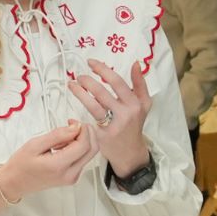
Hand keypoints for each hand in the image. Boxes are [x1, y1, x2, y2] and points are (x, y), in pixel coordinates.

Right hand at [0, 121, 96, 207]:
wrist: (16, 183)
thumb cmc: (21, 164)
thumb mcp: (35, 144)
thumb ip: (57, 135)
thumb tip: (76, 127)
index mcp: (59, 166)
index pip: (83, 145)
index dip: (82, 129)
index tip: (71, 121)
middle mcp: (70, 174)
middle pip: (92, 150)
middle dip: (87, 133)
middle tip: (71, 125)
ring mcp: (73, 178)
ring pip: (89, 154)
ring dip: (82, 140)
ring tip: (62, 138)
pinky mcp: (73, 177)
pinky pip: (83, 159)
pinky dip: (78, 148)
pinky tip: (63, 146)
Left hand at [65, 58, 152, 174]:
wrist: (130, 152)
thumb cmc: (135, 124)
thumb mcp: (144, 104)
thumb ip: (140, 83)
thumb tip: (136, 64)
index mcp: (135, 104)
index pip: (117, 82)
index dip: (102, 70)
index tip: (91, 63)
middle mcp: (125, 114)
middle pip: (102, 92)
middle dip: (87, 81)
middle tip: (79, 76)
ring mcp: (113, 126)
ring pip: (93, 105)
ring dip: (80, 93)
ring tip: (72, 85)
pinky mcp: (102, 136)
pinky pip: (88, 119)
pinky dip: (80, 110)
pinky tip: (74, 104)